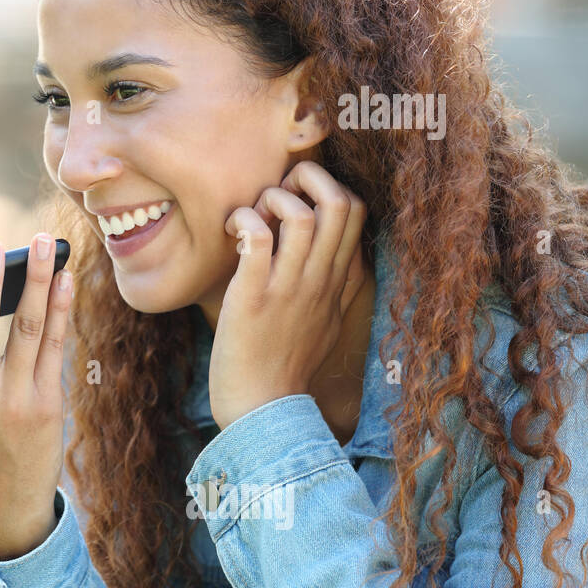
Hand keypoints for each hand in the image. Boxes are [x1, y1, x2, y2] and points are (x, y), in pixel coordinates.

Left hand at [208, 160, 366, 429]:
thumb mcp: (327, 322)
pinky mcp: (253, 298)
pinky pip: (257, 238)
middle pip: (340, 201)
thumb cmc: (285, 364)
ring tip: (250, 216)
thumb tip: (344, 259)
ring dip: (271, 199)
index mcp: (337, 281)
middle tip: (274, 193)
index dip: (327, 188)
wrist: (263, 409)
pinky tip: (231, 234)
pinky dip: (243, 222)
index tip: (295, 200)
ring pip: (300, 213)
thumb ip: (337, 287)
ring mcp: (289, 288)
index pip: (357, 212)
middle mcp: (319, 280)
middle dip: (306, 177)